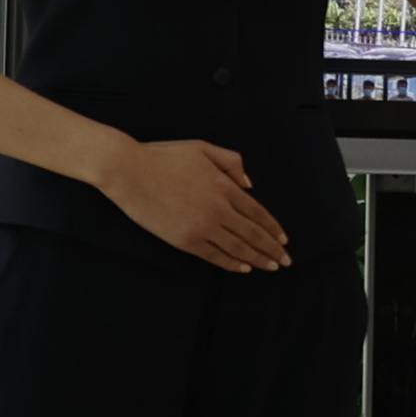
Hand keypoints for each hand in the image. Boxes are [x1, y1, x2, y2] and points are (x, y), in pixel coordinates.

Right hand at [100, 133, 292, 269]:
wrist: (130, 171)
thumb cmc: (164, 156)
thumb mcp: (203, 148)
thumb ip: (231, 162)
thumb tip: (249, 184)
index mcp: (225, 186)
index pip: (258, 213)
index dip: (273, 229)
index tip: (284, 240)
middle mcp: (219, 209)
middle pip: (253, 234)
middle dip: (272, 249)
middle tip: (285, 261)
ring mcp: (203, 227)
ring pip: (238, 248)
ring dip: (258, 259)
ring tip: (271, 267)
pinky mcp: (185, 240)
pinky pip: (215, 256)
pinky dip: (232, 263)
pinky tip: (243, 268)